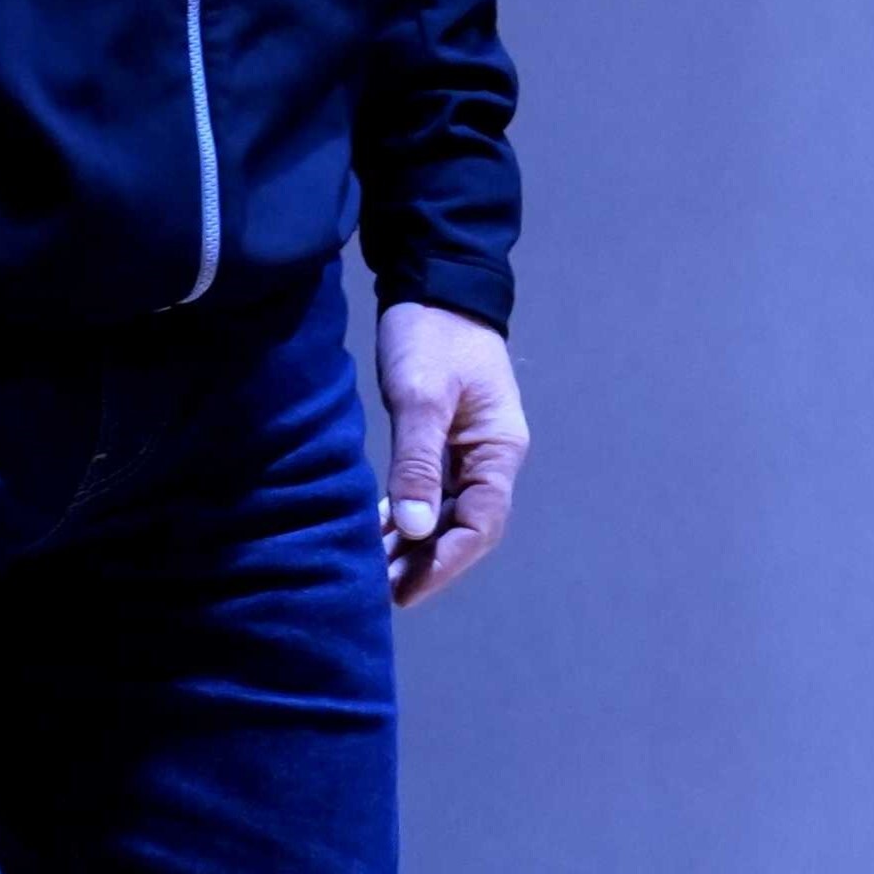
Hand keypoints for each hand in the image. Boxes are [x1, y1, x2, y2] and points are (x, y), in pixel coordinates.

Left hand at [376, 301, 525, 608]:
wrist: (434, 281)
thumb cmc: (432, 335)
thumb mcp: (422, 397)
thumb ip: (419, 463)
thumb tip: (418, 531)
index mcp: (499, 448)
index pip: (480, 524)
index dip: (444, 564)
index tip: (403, 592)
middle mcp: (490, 456)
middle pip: (465, 526)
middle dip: (426, 562)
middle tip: (379, 592)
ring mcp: (469, 448)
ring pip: (447, 512)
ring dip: (414, 544)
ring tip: (374, 571)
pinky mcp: (445, 438)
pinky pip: (433, 491)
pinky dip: (408, 515)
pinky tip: (379, 530)